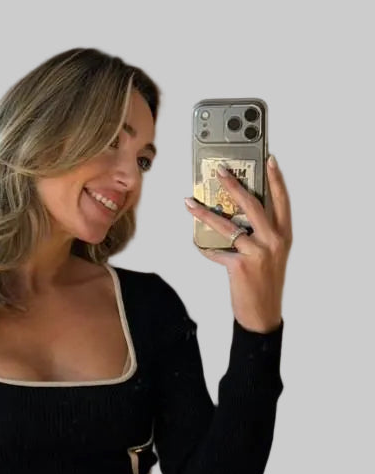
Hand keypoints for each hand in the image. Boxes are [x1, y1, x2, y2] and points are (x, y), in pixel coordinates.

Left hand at [184, 155, 291, 332]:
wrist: (262, 313)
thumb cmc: (266, 283)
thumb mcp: (272, 255)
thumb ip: (262, 235)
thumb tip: (238, 216)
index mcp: (283, 236)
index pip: (282, 201)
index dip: (276, 179)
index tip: (269, 160)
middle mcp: (273, 241)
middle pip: (252, 205)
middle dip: (233, 186)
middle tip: (219, 171)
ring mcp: (257, 253)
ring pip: (227, 226)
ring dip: (204, 213)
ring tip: (190, 202)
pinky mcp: (240, 266)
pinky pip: (216, 251)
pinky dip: (204, 248)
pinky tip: (195, 243)